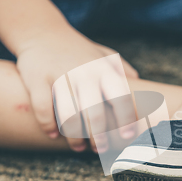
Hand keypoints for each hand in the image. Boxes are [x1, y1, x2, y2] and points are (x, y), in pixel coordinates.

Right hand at [16, 25, 137, 152]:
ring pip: (69, 115)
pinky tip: (53, 134)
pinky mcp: (37, 79)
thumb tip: (144, 89)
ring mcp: (59, 75)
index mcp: (103, 69)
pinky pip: (43, 108)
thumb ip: (123, 70)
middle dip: (100, 136)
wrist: (42, 31)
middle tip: (101, 150)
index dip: (125, 120)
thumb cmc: (78, 50)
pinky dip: (48, 125)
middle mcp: (84, 72)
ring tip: (78, 148)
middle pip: (95, 112)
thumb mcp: (103, 55)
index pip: (120, 97)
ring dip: (74, 137)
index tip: (126, 137)